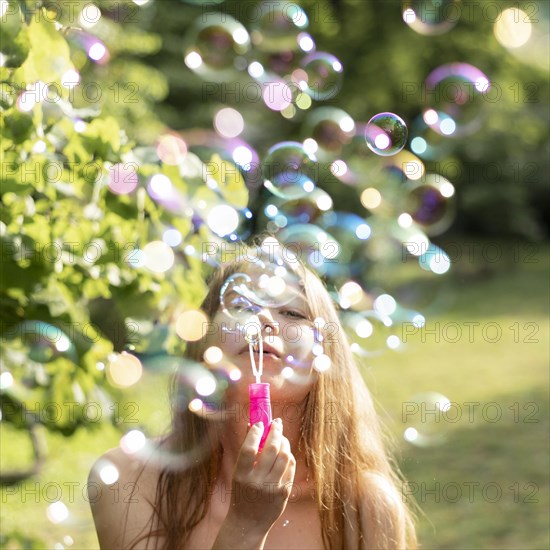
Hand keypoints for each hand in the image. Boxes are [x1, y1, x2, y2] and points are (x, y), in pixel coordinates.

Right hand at [227, 418, 295, 532]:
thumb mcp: (239, 473)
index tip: (260, 424)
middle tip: (276, 423)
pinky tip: (284, 452)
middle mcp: (257, 482)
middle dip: (275, 432)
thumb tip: (253, 425)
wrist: (248, 523)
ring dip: (284, 442)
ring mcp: (272, 488)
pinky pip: (290, 467)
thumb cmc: (242, 492)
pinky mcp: (284, 492)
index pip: (249, 448)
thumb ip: (246, 450)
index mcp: (241, 475)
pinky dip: (288, 456)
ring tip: (281, 437)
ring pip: (284, 456)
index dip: (255, 433)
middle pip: (271, 449)